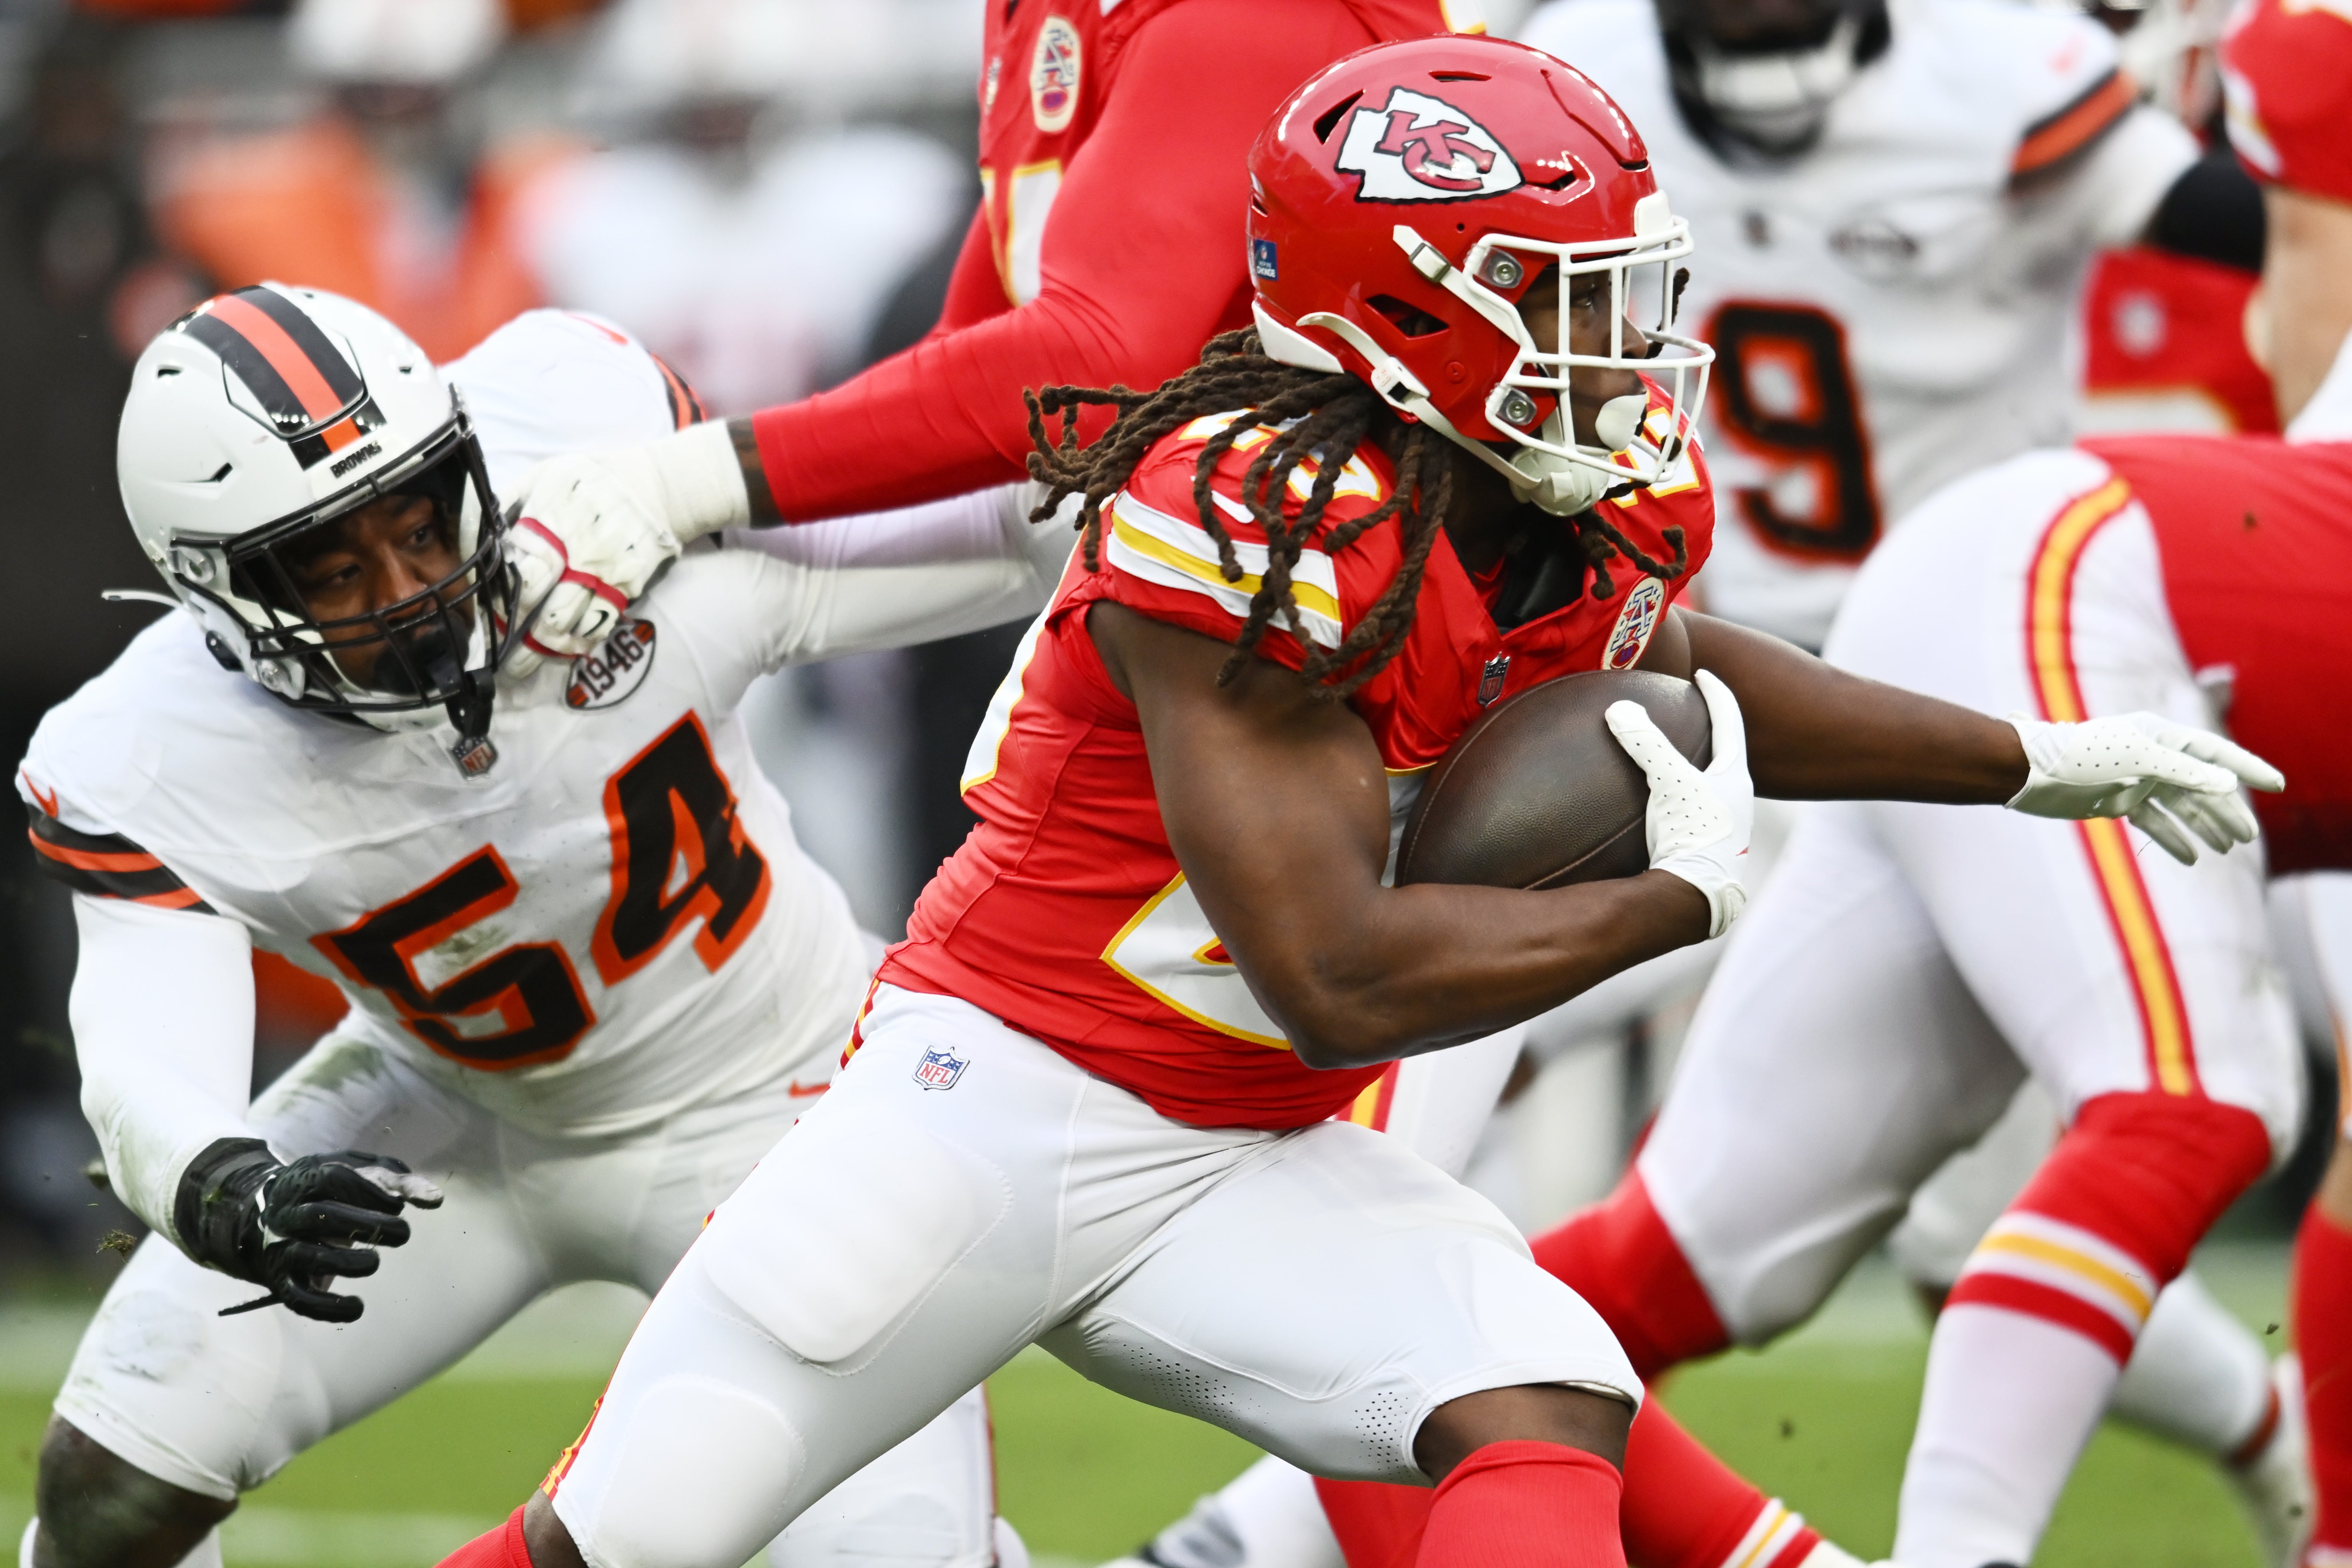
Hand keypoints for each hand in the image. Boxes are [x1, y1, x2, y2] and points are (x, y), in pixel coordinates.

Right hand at [174, 1139, 444, 1322]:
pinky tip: (357, 1307)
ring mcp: (281, 1247)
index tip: (398, 1204)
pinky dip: (327, 1307)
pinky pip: (298, 1298)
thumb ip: (395, 1180)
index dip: (369, 1190)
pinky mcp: (281, 1280)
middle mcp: (289, 1212)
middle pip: (321, 1216)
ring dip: (345, 1263)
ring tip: (374, 1263)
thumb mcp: (355, 1173)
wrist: (262, 1218)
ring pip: (307, 1256)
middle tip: (402, 1234)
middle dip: (365, 1225)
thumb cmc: (327, 1191)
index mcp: (307, 1178)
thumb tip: (435, 1198)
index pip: (334, 1177)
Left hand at [504, 422, 748, 675]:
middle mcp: (575, 551)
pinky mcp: (627, 586)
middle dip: (514, 637)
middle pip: (537, 605)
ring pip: (567, 623)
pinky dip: (580, 643)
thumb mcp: (544, 476)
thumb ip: (505, 503)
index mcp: (548, 522)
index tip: (485, 619)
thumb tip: (472, 535)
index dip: (498, 602)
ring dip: (542, 650)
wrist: (656, 485)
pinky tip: (563, 651)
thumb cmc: (591, 480)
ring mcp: (603, 572)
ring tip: (522, 667)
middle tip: (498, 658)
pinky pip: (600, 625)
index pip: (516, 573)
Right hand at [1607, 668, 1753, 937]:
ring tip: (1676, 756)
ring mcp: (1726, 827)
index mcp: (1735, 776)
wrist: (1696, 899)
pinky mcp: (1709, 849)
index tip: (1703, 675)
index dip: (1716, 693)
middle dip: (1711, 729)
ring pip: (1715, 784)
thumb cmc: (1692, 837)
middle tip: (1693, 710)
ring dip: (1698, 766)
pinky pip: (1699, 809)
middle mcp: (1738, 800)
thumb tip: (1620, 708)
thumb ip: (1645, 743)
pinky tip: (1663, 806)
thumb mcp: (1669, 783)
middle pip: (1727, 752)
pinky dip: (1684, 796)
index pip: (1730, 720)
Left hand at [2004, 712, 2283, 864]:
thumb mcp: (2140, 760)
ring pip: (2180, 806)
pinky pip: (2153, 821)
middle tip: (2248, 837)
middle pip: (2201, 785)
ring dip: (2204, 826)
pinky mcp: (2118, 801)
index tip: (2277, 784)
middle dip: (2226, 810)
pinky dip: (2171, 838)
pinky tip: (2191, 857)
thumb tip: (2228, 785)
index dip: (2248, 768)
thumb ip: (2185, 772)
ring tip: (2229, 848)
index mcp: (2162, 736)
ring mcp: (2137, 779)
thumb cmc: (2083, 756)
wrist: (2032, 772)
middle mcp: (2153, 756)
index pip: (2216, 753)